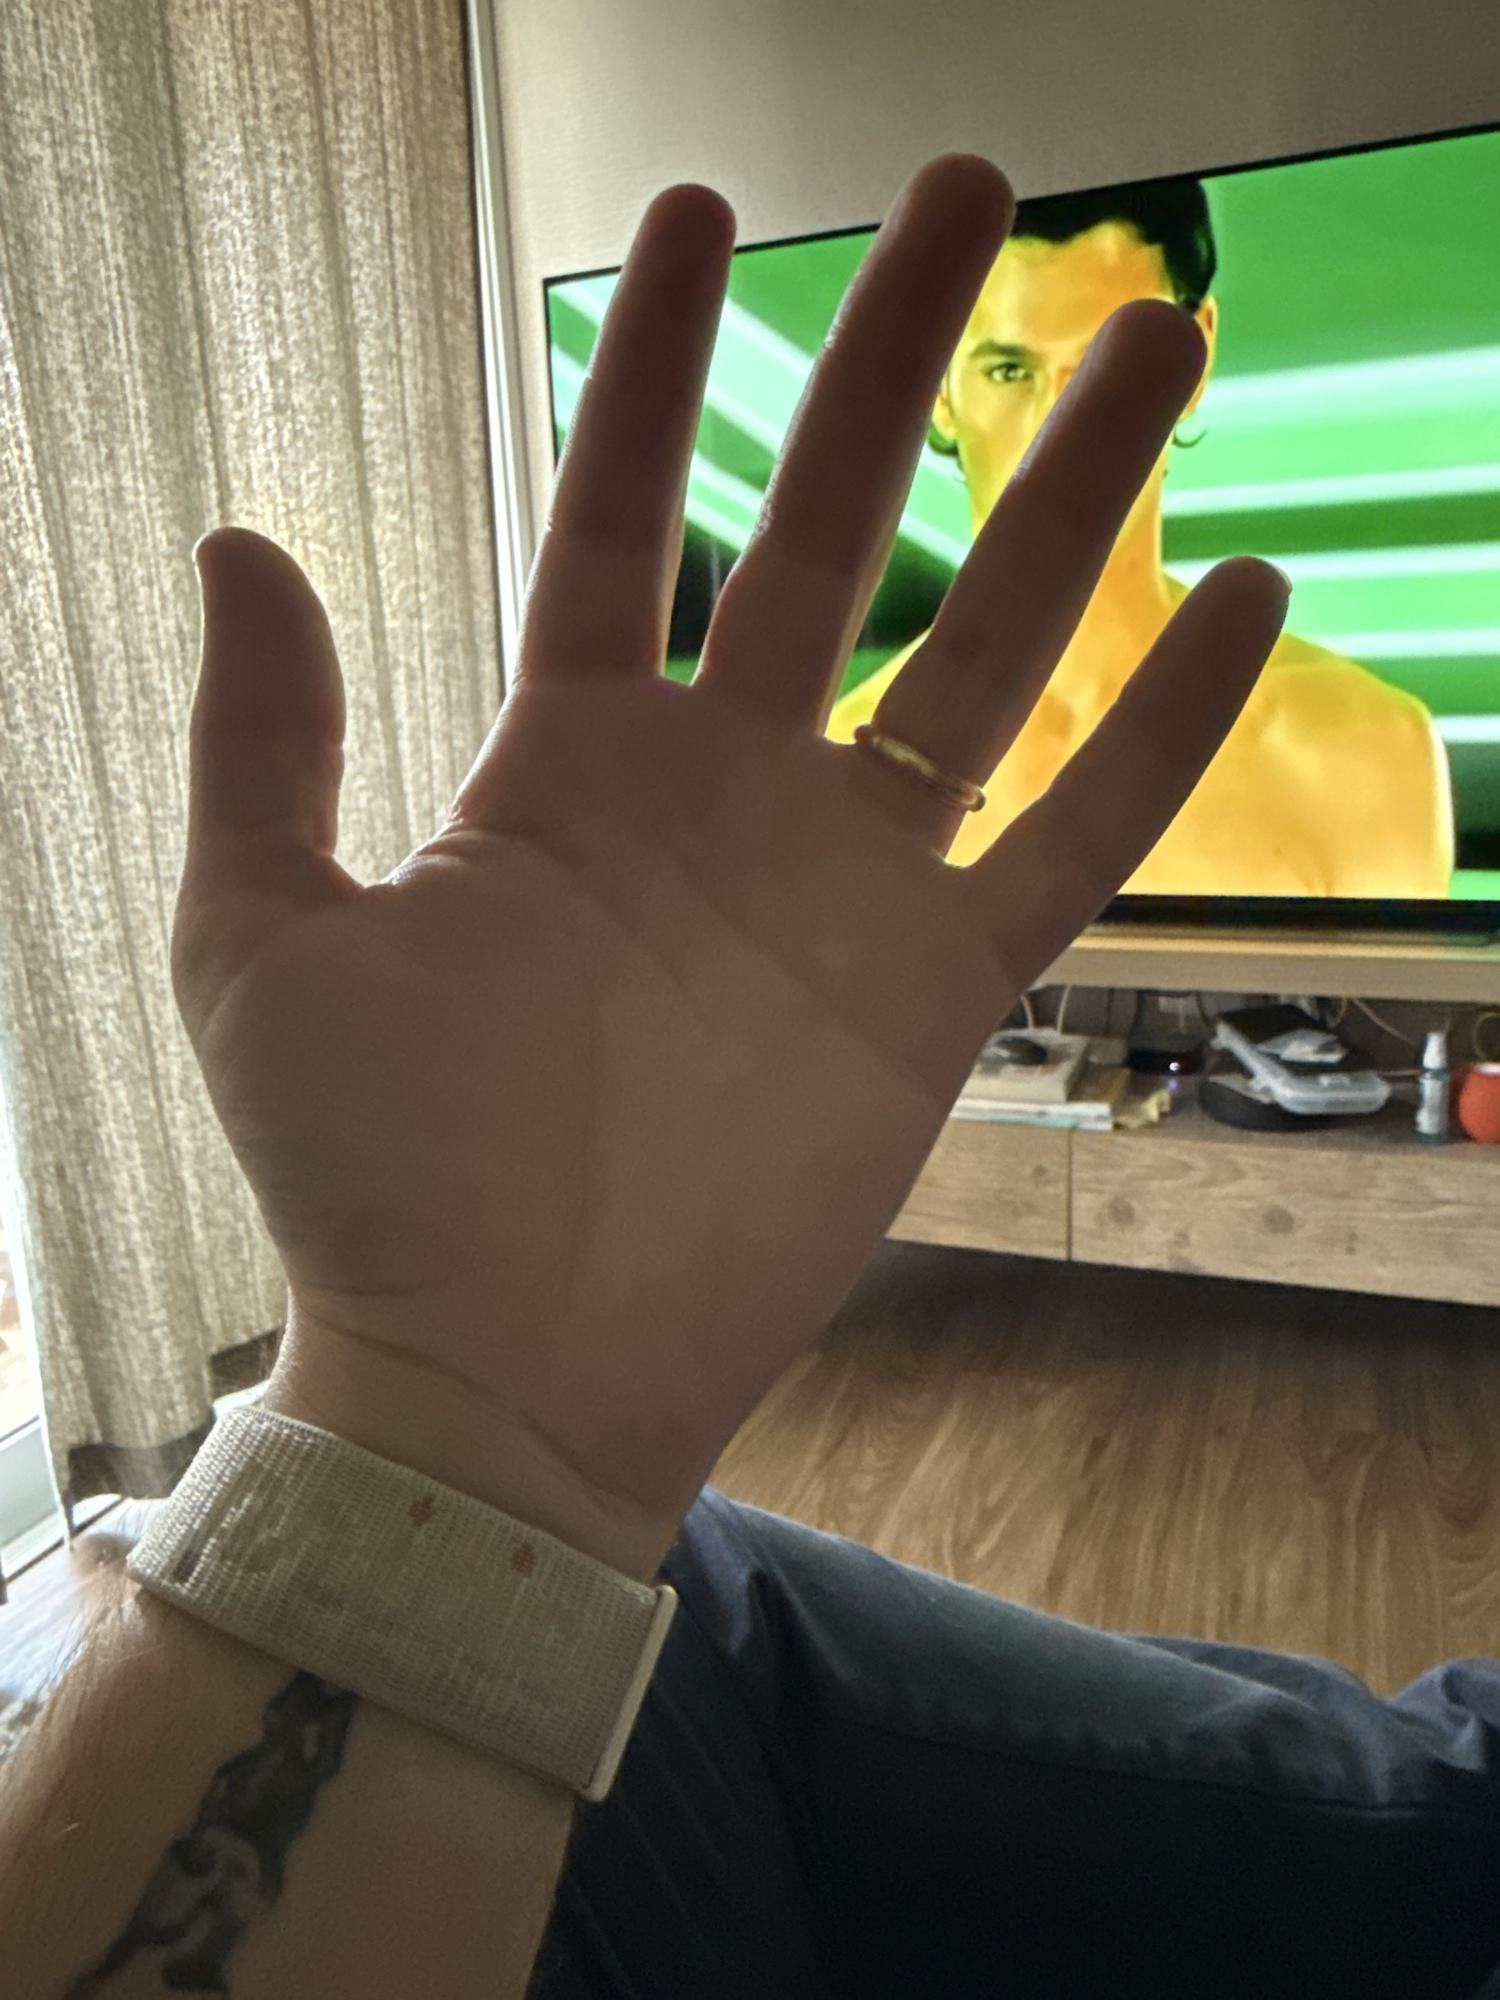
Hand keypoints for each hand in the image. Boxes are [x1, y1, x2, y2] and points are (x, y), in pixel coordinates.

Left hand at [173, 157, 1285, 1578]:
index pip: (622, 512)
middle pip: (831, 530)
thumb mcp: (260, 940)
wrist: (503, 1373)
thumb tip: (245, 537)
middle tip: (964, 200)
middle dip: (895, 363)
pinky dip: (1163, 731)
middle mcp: (721, 794)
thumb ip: (265, 741)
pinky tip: (1241, 601)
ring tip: (1149, 343)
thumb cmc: (368, 1178)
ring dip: (1069, 498)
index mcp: (564, 762)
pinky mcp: (939, 990)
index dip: (664, 366)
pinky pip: (1075, 836)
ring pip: (984, 648)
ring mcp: (843, 883)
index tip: (708, 214)